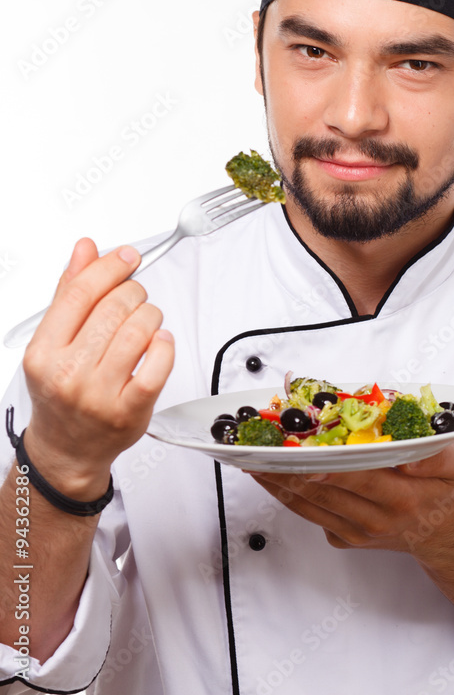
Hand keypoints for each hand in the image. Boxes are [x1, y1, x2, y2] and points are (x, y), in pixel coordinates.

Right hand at [22, 237, 173, 496]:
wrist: (66, 450)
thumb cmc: (61, 393)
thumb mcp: (53, 342)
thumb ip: (69, 293)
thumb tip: (85, 248)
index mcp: (44, 352)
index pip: (79, 294)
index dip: (109, 266)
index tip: (128, 257)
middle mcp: (68, 374)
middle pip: (113, 308)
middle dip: (133, 292)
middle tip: (136, 296)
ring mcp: (99, 395)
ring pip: (138, 331)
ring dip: (151, 315)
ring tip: (147, 319)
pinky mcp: (130, 411)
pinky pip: (158, 364)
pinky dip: (165, 344)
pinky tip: (159, 341)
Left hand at [249, 441, 453, 562]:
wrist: (440, 534)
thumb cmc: (443, 490)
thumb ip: (436, 454)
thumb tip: (408, 455)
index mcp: (401, 497)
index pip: (358, 478)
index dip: (326, 466)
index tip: (299, 452)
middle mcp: (374, 519)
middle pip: (323, 490)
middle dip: (289, 468)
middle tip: (259, 447)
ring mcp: (355, 532)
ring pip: (308, 504)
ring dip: (277, 481)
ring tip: (250, 457)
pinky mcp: (342, 538)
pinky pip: (307, 513)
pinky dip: (284, 493)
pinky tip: (267, 474)